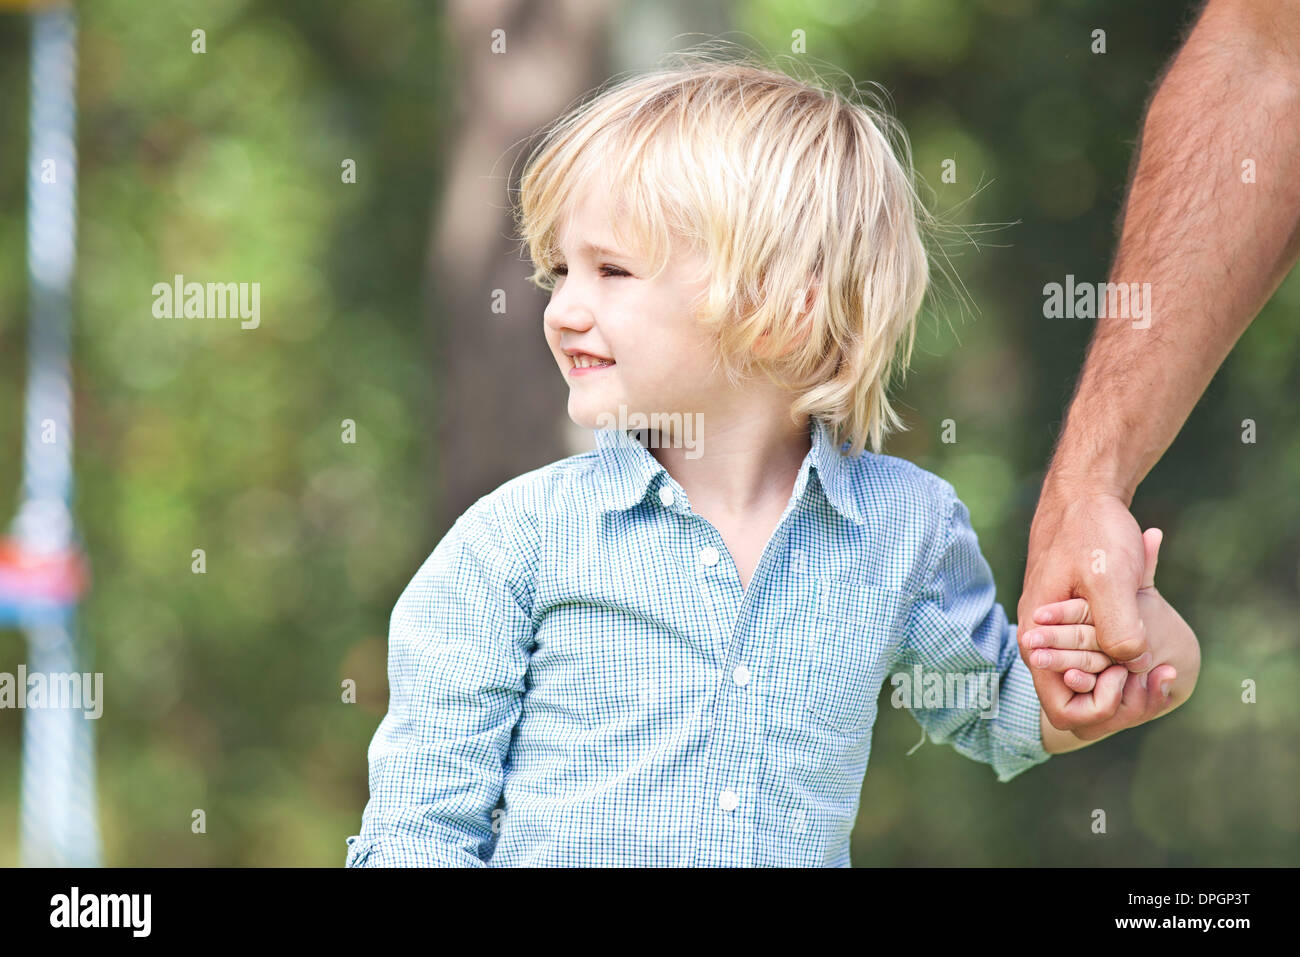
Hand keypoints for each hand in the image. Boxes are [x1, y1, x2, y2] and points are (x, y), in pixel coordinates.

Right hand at [1025, 528, 1182, 740]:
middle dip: (1122, 698)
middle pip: (1081, 699)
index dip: (1101, 708)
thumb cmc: (1092, 532)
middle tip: (1158, 674)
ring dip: (1128, 676)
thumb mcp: (1108, 579)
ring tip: (1161, 663)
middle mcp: (1043, 641)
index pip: (1065, 711)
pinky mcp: (1078, 619)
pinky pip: (1102, 654)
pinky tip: (1152, 639)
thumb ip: (1117, 628)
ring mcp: (1061, 630)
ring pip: (1094, 677)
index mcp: (1039, 639)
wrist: (1085, 493)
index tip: (1129, 677)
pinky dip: (1129, 654)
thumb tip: (1134, 666)